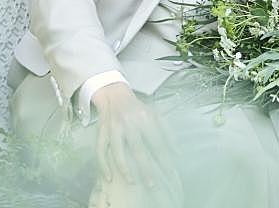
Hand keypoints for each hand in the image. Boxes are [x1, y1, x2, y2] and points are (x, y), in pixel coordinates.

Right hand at [91, 83, 183, 197]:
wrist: (114, 95)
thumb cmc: (137, 109)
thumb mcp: (155, 114)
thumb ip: (167, 132)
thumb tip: (177, 152)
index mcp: (145, 118)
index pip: (156, 142)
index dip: (163, 158)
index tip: (169, 172)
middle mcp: (129, 123)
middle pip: (138, 149)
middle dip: (146, 168)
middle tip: (153, 184)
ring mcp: (114, 129)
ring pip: (118, 152)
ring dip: (125, 169)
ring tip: (133, 182)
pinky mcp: (101, 133)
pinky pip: (100, 152)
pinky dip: (104, 165)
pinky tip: (109, 178)